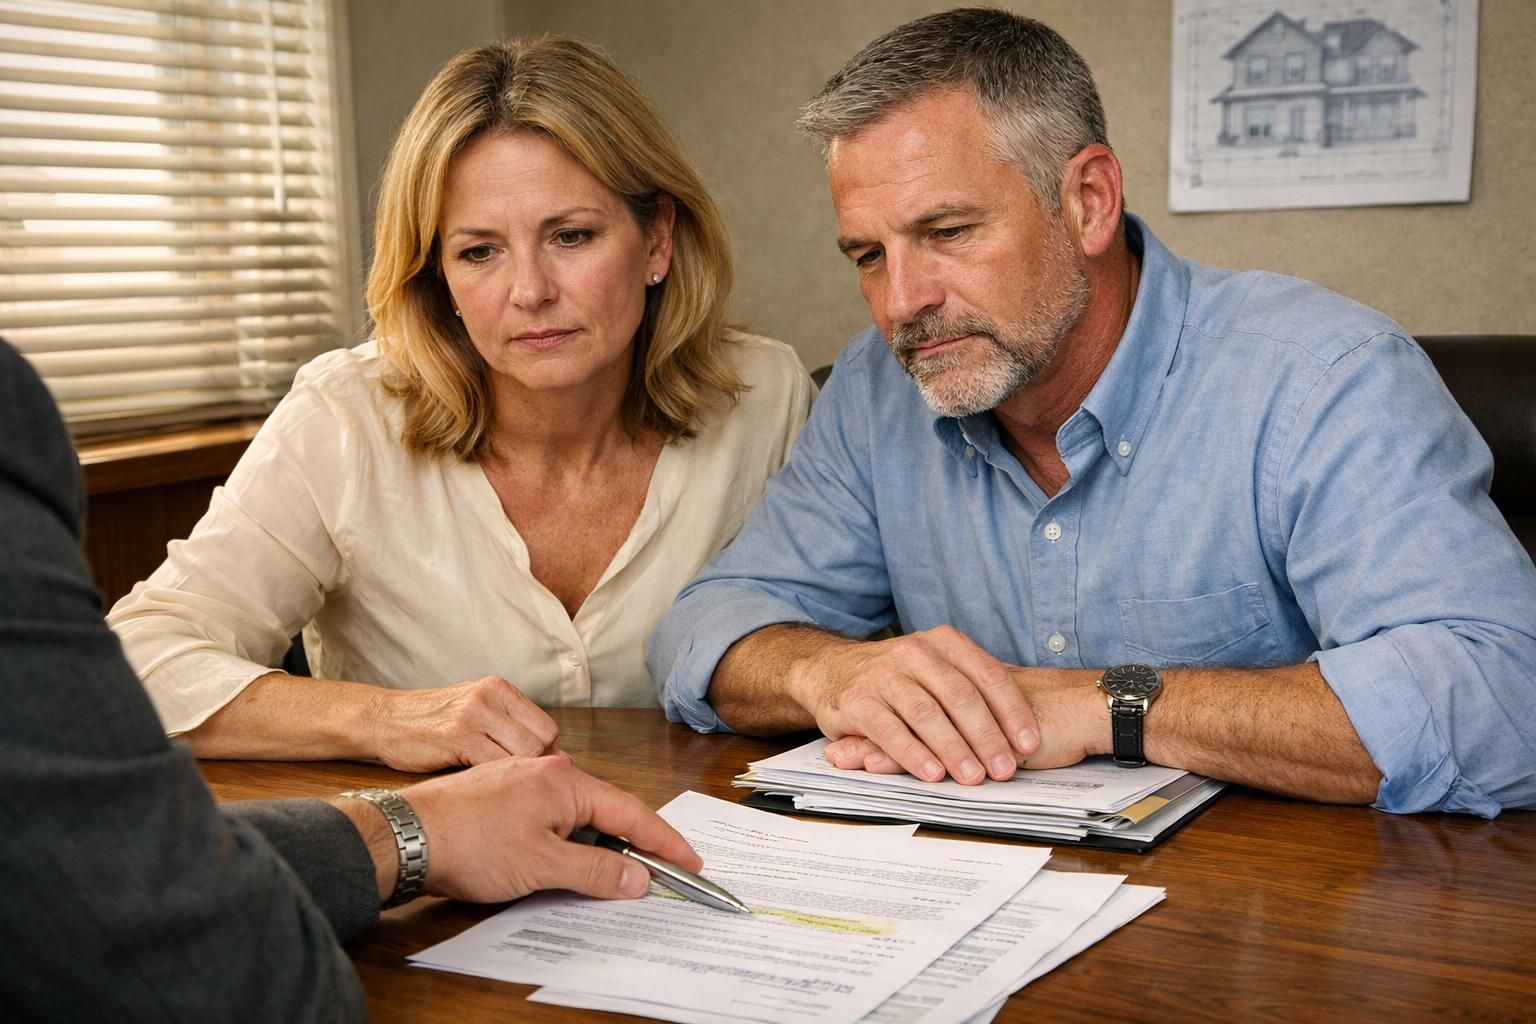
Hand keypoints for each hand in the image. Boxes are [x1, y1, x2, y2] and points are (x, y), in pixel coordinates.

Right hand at [366, 676, 558, 771]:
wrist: (384, 719)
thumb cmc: (433, 722)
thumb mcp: (475, 709)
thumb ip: (509, 726)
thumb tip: (556, 756)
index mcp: (499, 688)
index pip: (547, 726)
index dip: (544, 753)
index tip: (530, 770)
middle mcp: (489, 697)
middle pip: (541, 742)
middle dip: (534, 768)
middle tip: (515, 783)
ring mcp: (473, 715)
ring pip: (522, 755)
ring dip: (514, 777)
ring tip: (499, 786)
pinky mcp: (456, 736)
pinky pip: (494, 765)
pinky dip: (493, 782)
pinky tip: (480, 785)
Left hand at [401, 755, 702, 902]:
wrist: (404, 835)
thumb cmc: (468, 842)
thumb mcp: (542, 866)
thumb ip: (596, 872)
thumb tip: (638, 877)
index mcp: (566, 781)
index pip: (631, 813)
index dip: (663, 841)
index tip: (689, 863)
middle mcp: (549, 771)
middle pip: (606, 812)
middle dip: (632, 846)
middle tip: (657, 877)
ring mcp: (524, 781)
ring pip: (576, 817)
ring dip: (594, 848)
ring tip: (608, 878)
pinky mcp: (503, 795)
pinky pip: (551, 819)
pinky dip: (567, 843)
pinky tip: (562, 864)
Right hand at [827, 665, 1102, 774]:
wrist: (829, 670)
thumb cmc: (897, 678)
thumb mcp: (936, 670)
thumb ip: (971, 690)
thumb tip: (1024, 731)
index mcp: (943, 642)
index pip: (987, 675)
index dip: (1012, 711)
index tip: (1029, 743)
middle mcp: (914, 652)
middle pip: (960, 695)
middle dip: (987, 735)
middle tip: (1006, 768)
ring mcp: (883, 675)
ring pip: (927, 713)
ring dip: (954, 748)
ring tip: (974, 777)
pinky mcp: (856, 701)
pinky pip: (889, 730)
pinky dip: (913, 754)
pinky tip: (932, 773)